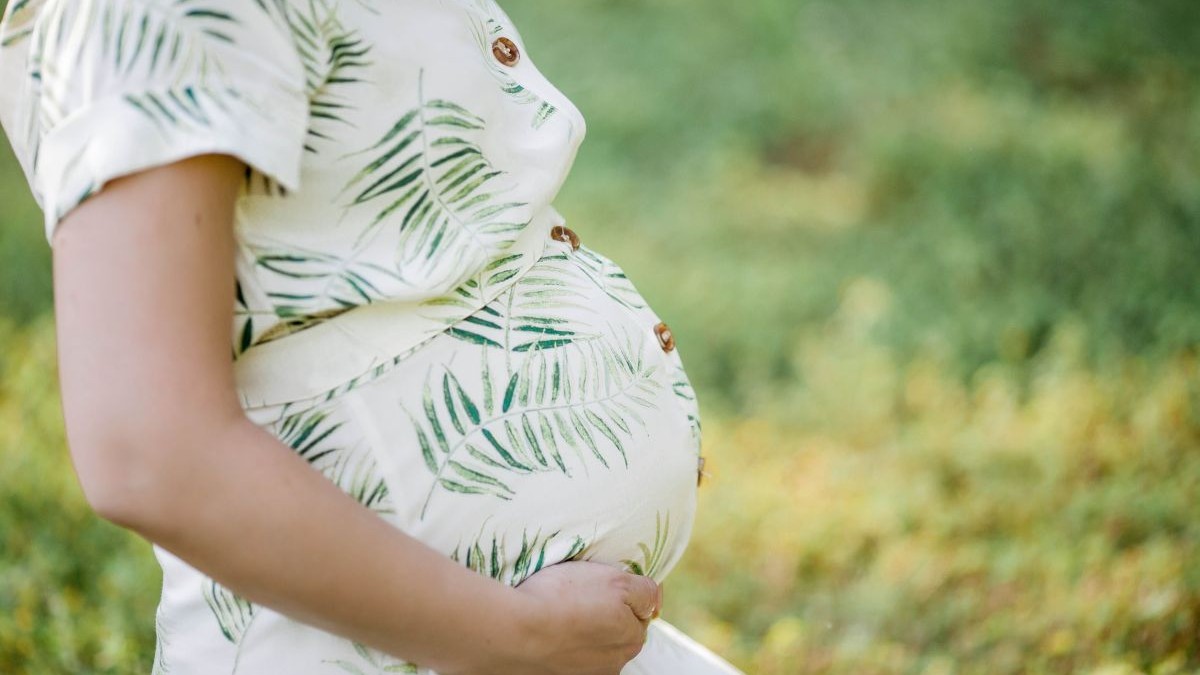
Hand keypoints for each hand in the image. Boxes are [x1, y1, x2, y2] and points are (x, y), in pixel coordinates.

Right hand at [447, 560, 660, 674]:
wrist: (513, 631)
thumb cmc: (565, 600)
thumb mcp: (617, 582)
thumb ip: (646, 591)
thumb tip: (655, 601)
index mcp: (630, 640)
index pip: (636, 613)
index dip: (618, 595)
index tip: (596, 585)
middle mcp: (611, 666)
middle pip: (612, 632)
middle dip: (599, 615)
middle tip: (573, 595)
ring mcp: (583, 674)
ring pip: (587, 646)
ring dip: (576, 630)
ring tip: (553, 611)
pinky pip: (562, 655)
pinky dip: (555, 644)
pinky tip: (541, 629)